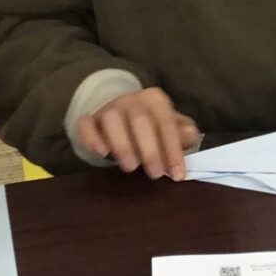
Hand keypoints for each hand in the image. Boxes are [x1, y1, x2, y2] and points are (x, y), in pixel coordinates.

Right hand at [74, 87, 200, 179]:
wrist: (120, 116)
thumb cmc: (151, 127)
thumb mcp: (170, 128)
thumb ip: (182, 132)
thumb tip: (190, 135)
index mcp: (155, 100)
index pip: (166, 122)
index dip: (173, 149)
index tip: (177, 174)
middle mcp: (131, 100)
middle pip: (141, 120)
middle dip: (150, 150)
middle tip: (155, 174)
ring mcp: (108, 108)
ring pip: (112, 120)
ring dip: (123, 145)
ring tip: (131, 167)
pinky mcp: (90, 120)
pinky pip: (86, 124)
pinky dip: (91, 137)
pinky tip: (101, 152)